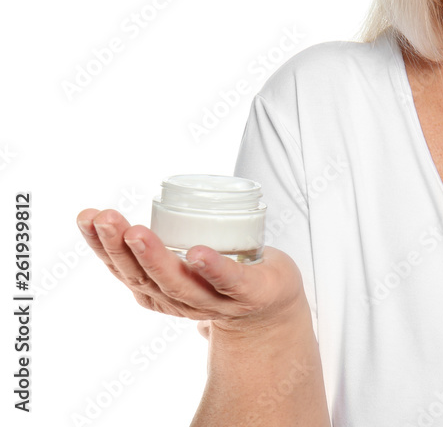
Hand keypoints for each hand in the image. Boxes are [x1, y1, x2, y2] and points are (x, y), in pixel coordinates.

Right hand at [76, 208, 304, 335]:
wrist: (273, 309)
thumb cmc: (223, 276)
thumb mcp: (181, 264)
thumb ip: (157, 248)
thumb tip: (111, 216)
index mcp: (159, 291)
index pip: (122, 269)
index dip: (100, 245)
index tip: (86, 216)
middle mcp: (179, 300)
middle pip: (143, 277)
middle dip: (119, 246)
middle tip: (105, 217)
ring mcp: (214, 301)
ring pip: (178, 282)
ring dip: (155, 256)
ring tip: (136, 231)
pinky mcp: (249, 293)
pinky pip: (229, 281)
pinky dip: (212, 268)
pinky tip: (197, 253)